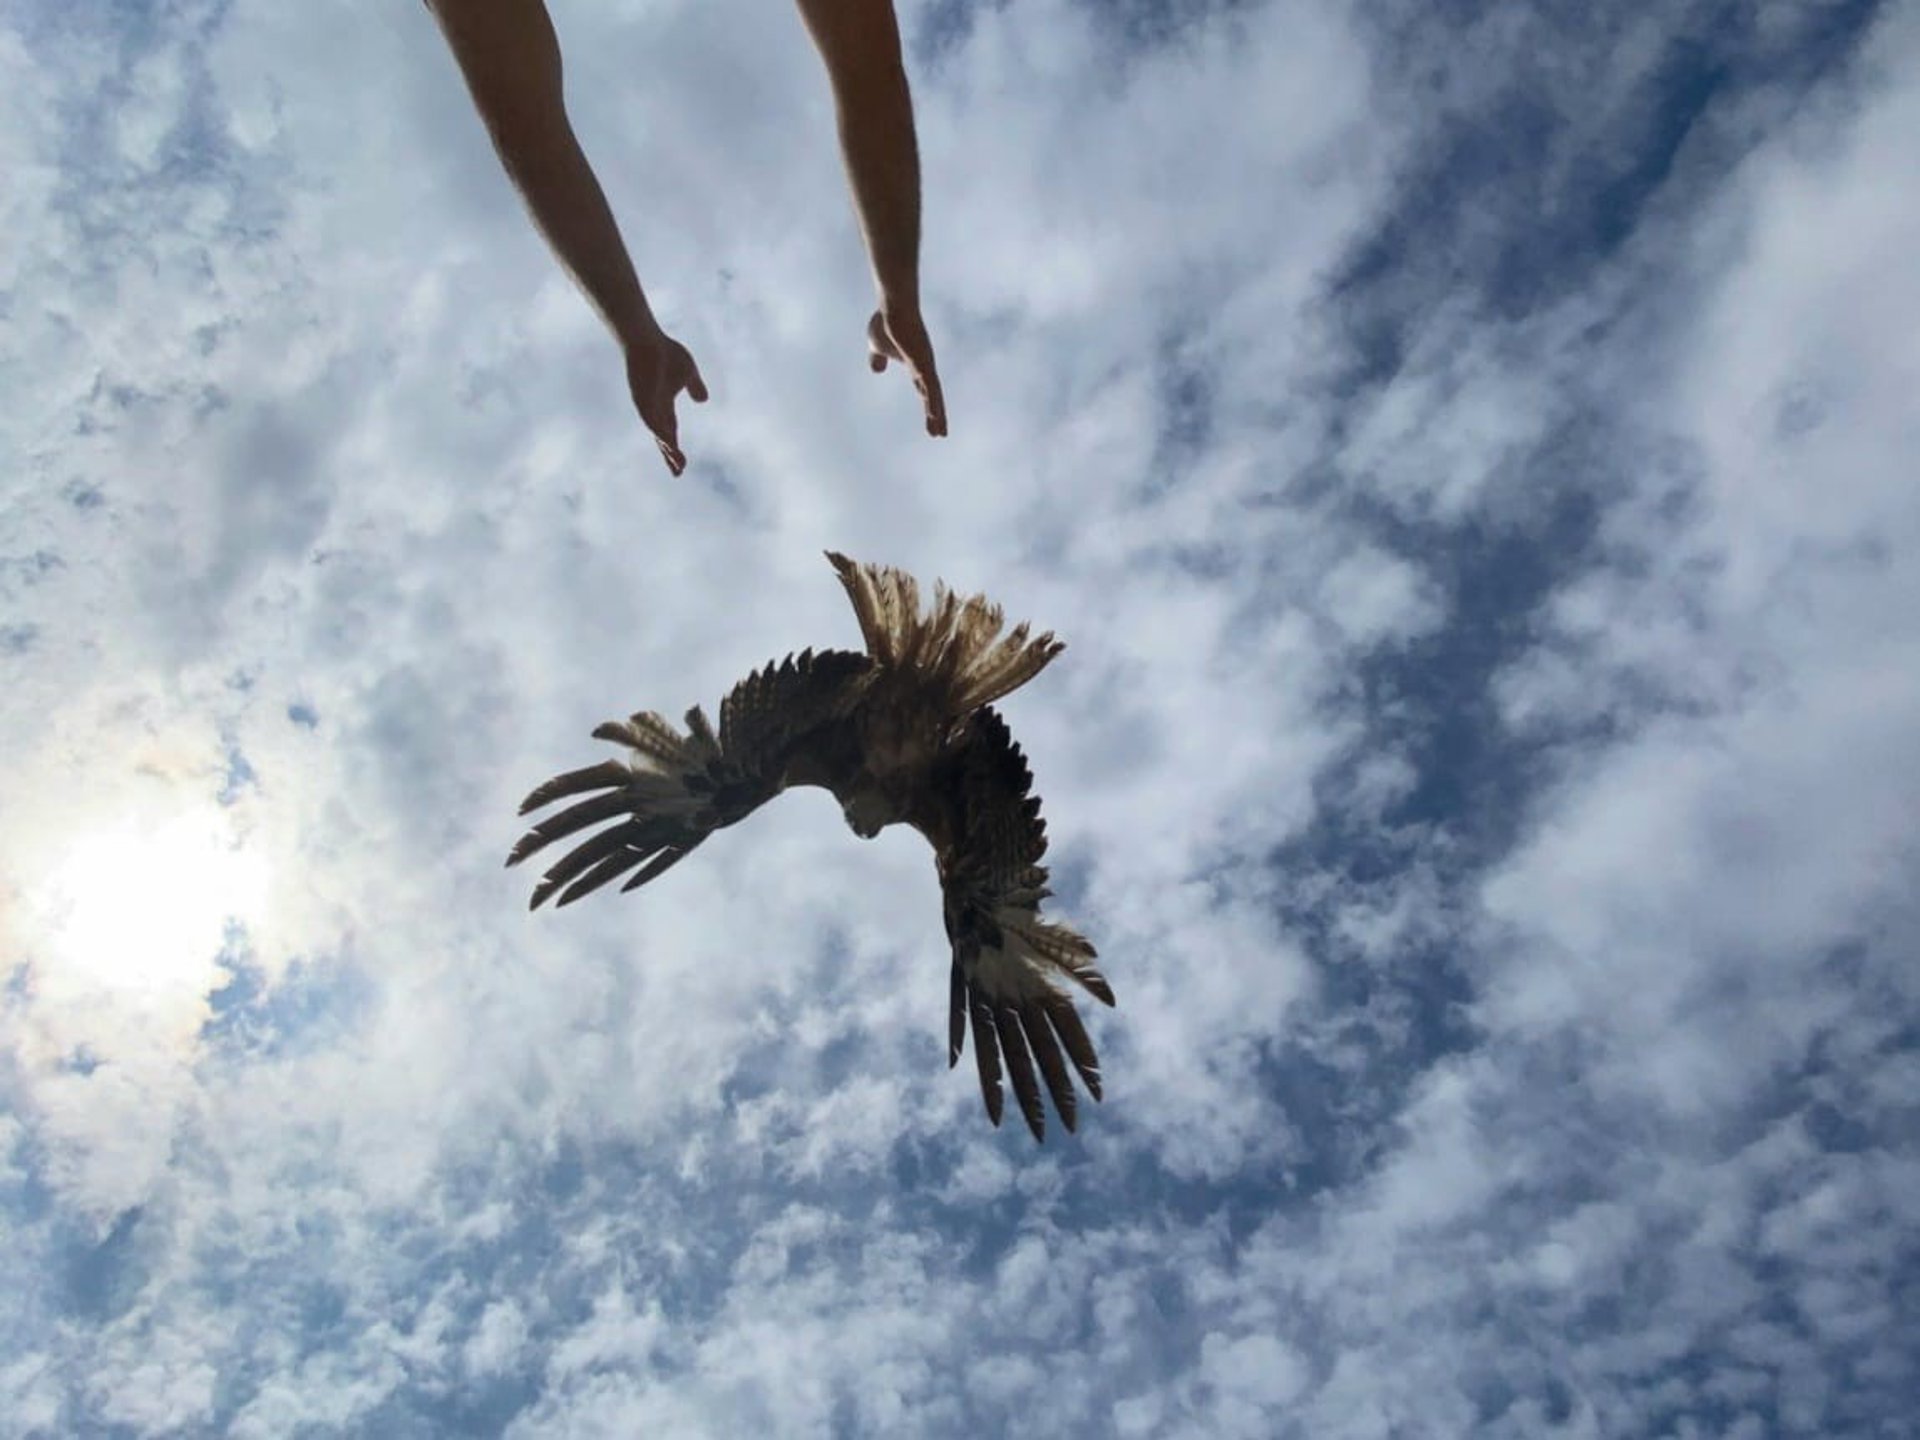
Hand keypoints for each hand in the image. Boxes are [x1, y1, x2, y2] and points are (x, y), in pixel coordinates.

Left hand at [625, 330, 708, 475]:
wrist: (647, 340)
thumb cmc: (665, 352)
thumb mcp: (689, 372)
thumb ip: (695, 386)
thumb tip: (703, 400)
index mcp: (664, 405)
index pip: (670, 432)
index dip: (675, 449)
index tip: (681, 466)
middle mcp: (654, 410)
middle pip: (663, 438)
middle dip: (671, 454)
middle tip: (678, 472)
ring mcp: (647, 406)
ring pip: (658, 432)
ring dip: (667, 448)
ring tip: (677, 463)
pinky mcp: (642, 400)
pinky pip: (652, 420)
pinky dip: (660, 433)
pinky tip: (667, 444)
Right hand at [867, 305, 946, 436]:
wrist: (893, 306)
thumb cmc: (887, 321)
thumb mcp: (877, 345)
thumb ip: (877, 358)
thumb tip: (876, 370)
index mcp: (916, 365)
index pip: (924, 390)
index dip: (928, 406)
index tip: (932, 421)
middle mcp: (925, 366)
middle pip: (932, 395)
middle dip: (936, 415)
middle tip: (940, 434)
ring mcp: (925, 364)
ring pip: (933, 393)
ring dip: (937, 413)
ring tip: (940, 432)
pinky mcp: (922, 361)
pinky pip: (929, 385)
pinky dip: (933, 401)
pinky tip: (935, 414)